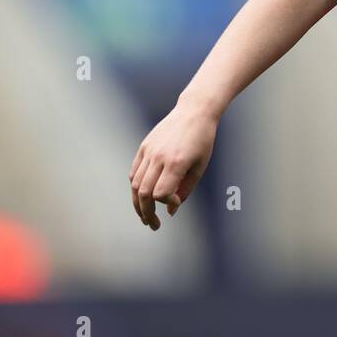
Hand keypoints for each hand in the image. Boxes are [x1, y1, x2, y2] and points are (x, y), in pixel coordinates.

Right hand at [129, 98, 216, 230]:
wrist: (194, 112)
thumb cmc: (202, 140)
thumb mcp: (200, 166)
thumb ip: (186, 190)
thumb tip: (172, 211)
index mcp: (176, 162)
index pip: (161, 193)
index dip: (167, 203)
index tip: (177, 202)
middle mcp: (159, 157)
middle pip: (143, 193)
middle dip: (147, 213)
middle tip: (153, 225)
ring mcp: (149, 151)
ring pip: (135, 184)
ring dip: (138, 204)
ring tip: (146, 216)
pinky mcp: (143, 147)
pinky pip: (134, 172)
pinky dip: (136, 187)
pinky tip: (142, 196)